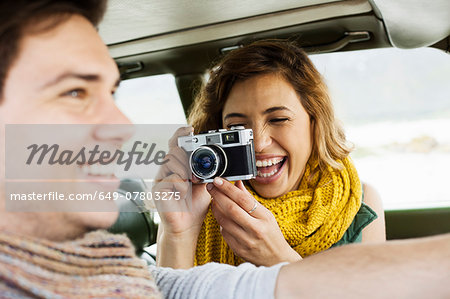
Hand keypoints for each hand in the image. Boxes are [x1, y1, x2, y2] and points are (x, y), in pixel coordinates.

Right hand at [152, 127, 210, 266]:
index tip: (191, 129)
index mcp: (178, 166)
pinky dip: (180, 185)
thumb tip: (220, 161)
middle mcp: (167, 170)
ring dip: (184, 171)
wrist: (187, 227)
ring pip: (170, 162)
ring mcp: (160, 179)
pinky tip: (183, 193)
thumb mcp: (205, 185)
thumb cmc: (194, 206)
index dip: (181, 134)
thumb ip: (208, 172)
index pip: (176, 144)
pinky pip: (169, 179)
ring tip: (189, 183)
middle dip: (185, 157)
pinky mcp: (157, 190)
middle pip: (173, 151)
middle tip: (193, 172)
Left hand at [207, 178, 301, 265]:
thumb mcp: (266, 215)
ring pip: (224, 221)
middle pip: (231, 209)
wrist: (277, 259)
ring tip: (214, 201)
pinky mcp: (239, 250)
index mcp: (264, 218)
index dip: (228, 188)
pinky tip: (221, 218)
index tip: (218, 180)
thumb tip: (237, 183)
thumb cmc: (271, 234)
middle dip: (217, 195)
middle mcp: (255, 229)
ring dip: (216, 209)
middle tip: (210, 187)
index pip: (243, 199)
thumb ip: (249, 199)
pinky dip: (221, 223)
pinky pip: (224, 233)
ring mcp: (246, 241)